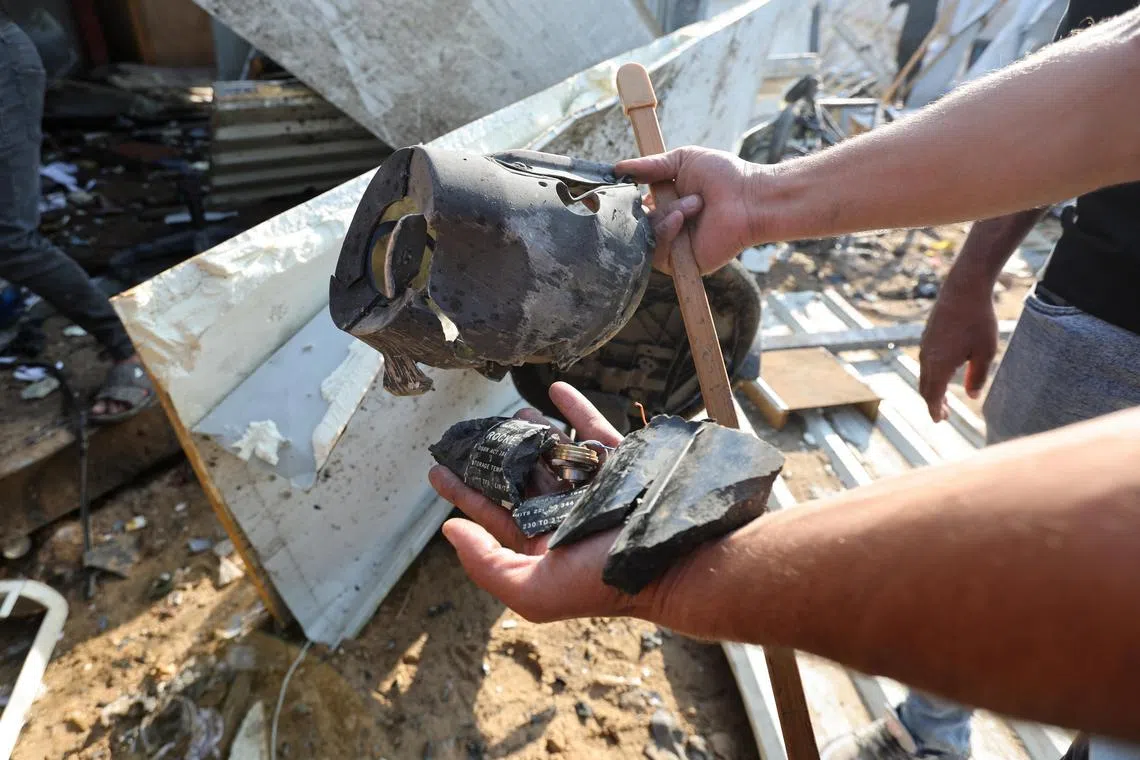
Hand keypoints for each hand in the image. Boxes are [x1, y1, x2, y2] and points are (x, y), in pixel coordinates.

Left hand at [429, 382, 656, 621]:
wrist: (673, 562)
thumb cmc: (602, 582)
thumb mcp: (532, 590)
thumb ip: (487, 564)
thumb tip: (451, 531)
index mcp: (541, 545)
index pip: (492, 513)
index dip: (462, 492)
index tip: (437, 469)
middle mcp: (565, 516)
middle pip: (520, 478)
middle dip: (495, 456)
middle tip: (470, 433)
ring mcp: (594, 488)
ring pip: (554, 453)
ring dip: (532, 432)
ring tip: (512, 413)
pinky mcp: (621, 464)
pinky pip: (594, 431)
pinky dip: (575, 408)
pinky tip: (555, 388)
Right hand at [616, 147, 764, 273]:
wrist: (749, 198)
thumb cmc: (724, 176)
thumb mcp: (682, 160)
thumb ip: (649, 166)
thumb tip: (617, 168)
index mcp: (665, 205)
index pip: (634, 209)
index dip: (629, 201)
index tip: (629, 188)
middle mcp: (667, 227)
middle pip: (635, 225)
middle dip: (650, 207)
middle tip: (668, 195)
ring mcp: (674, 247)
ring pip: (645, 237)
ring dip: (666, 215)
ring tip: (694, 204)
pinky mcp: (683, 264)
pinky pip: (657, 253)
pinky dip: (666, 232)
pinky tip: (680, 218)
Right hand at [919, 273, 998, 420]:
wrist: (964, 289)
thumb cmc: (978, 321)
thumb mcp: (985, 352)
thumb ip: (978, 377)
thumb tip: (972, 395)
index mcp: (939, 365)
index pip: (933, 395)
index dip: (935, 410)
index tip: (940, 421)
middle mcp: (927, 357)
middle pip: (925, 387)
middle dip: (933, 402)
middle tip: (944, 413)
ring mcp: (925, 345)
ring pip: (925, 373)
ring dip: (933, 387)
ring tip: (944, 395)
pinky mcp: (928, 335)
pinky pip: (926, 361)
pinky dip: (932, 373)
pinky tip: (945, 370)